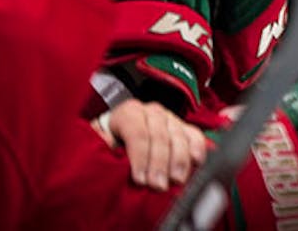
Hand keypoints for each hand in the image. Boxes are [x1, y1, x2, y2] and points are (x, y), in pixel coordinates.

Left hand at [93, 99, 207, 190]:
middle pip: (160, 136)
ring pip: (179, 136)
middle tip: (158, 186)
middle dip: (160, 163)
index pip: (137, 132)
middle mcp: (152, 112)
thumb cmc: (109, 146)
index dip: (140, 157)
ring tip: (176, 181)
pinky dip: (198, 148)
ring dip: (179, 160)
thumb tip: (109, 152)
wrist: (120, 139)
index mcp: (129, 112)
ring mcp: (170, 118)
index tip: (140, 180)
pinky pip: (195, 135)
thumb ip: (103, 148)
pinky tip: (197, 163)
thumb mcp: (99, 145)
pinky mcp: (184, 127)